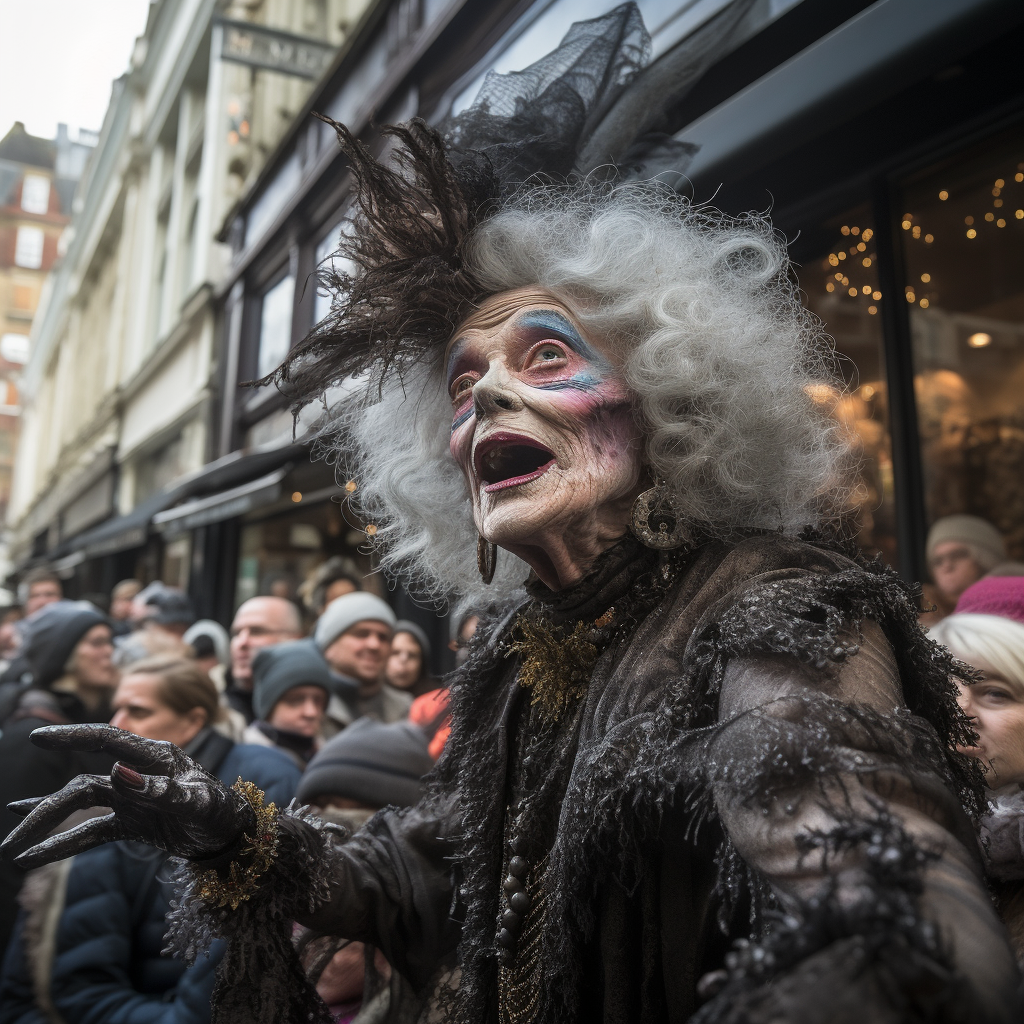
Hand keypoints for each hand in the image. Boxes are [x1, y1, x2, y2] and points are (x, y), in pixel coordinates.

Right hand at [2, 725, 254, 868]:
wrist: (233, 835)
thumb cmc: (220, 810)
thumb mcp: (196, 801)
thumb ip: (159, 789)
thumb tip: (116, 770)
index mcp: (155, 756)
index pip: (106, 739)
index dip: (71, 736)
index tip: (37, 737)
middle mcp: (136, 772)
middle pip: (80, 787)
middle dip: (45, 812)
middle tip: (12, 839)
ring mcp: (131, 797)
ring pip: (79, 809)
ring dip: (47, 828)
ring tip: (11, 851)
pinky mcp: (131, 821)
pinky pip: (91, 832)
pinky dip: (63, 843)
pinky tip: (34, 856)